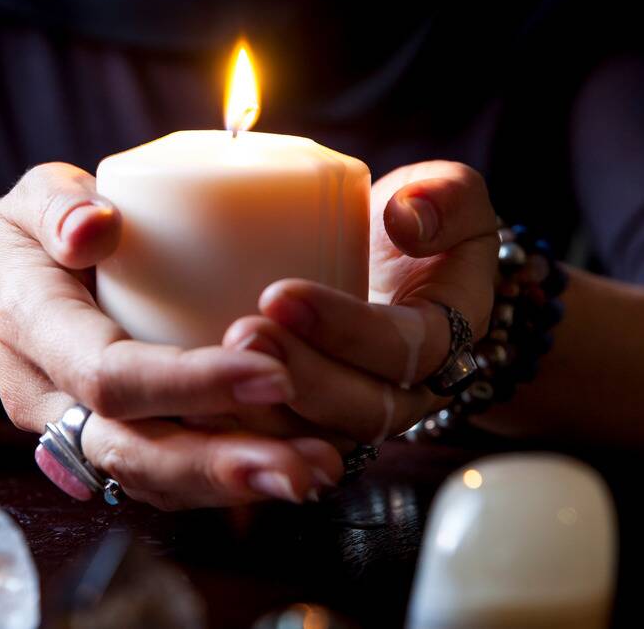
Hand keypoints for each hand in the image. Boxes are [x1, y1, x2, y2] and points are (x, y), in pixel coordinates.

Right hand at [0, 163, 343, 509]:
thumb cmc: (23, 237)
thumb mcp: (31, 198)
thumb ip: (60, 206)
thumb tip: (98, 225)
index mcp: (31, 328)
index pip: (109, 375)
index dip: (188, 384)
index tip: (270, 373)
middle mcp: (47, 398)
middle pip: (132, 453)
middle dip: (221, 465)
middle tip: (305, 468)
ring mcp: (71, 433)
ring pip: (150, 480)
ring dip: (234, 486)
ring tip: (315, 474)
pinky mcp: (101, 446)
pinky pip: (160, 479)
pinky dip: (222, 483)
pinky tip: (287, 468)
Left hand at [222, 161, 498, 442]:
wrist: (382, 262)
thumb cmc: (414, 224)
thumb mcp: (448, 196)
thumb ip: (447, 196)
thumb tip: (407, 217)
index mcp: (444, 340)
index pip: (406, 350)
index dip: (347, 330)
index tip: (281, 294)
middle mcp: (406, 393)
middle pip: (362, 410)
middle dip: (301, 378)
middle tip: (242, 335)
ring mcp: (356, 417)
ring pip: (318, 439)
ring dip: (266, 412)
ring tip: (214, 368)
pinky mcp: (312, 427)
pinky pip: (282, 447)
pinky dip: (242, 431)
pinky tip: (195, 405)